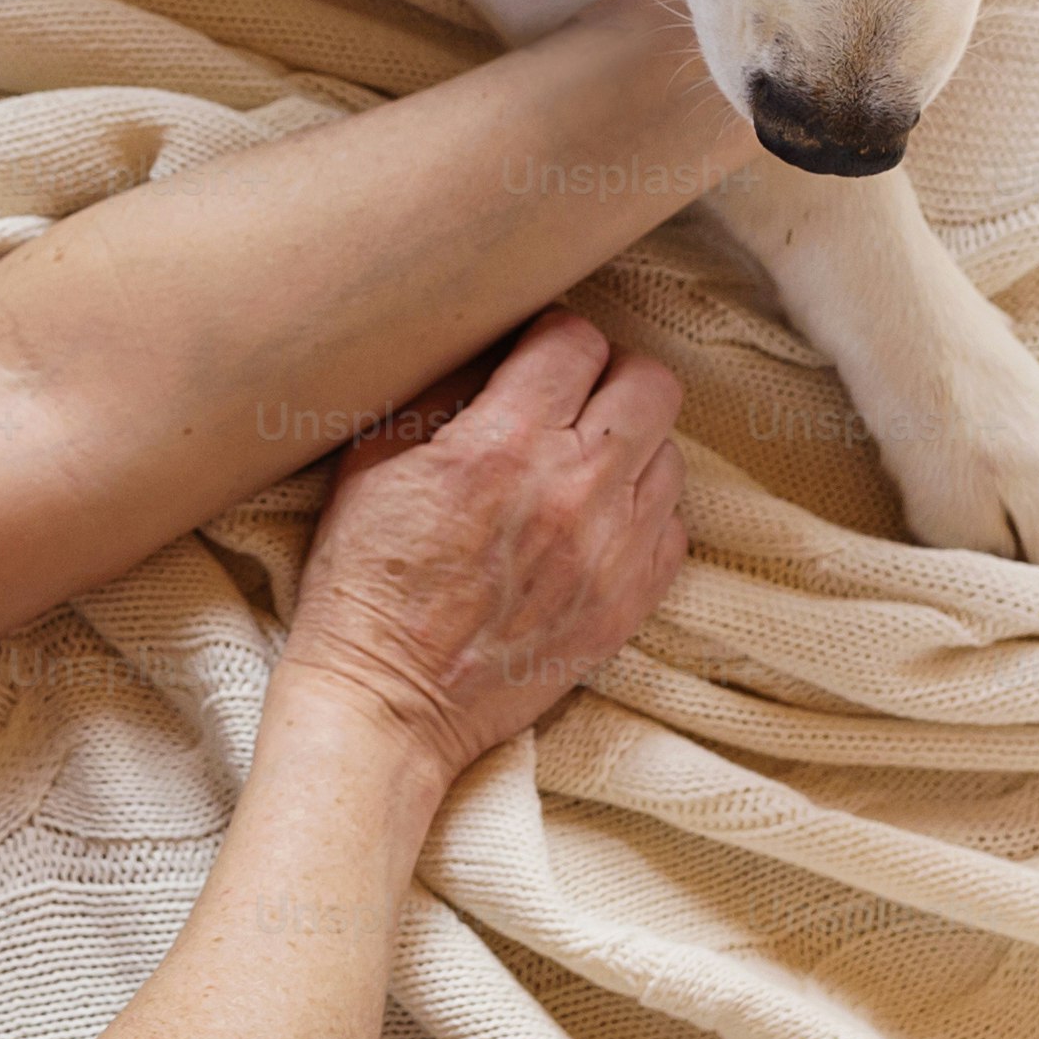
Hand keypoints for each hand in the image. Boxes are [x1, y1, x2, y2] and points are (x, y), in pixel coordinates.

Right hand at [279, 305, 688, 778]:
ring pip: (670, 452)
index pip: (577, 340)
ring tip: (581, 467)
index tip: (535, 351)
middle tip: (571, 398)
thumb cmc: (365, 584)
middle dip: (610, 376)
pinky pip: (674, 527)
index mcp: (502, 446)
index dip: (553, 333)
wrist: (388, 705)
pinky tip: (594, 525)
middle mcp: (574, 491)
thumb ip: (438, 394)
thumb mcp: (371, 465)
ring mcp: (613, 551)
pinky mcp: (630, 603)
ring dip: (630, 447)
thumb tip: (490, 349)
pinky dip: (641, 514)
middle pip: (651, 383)